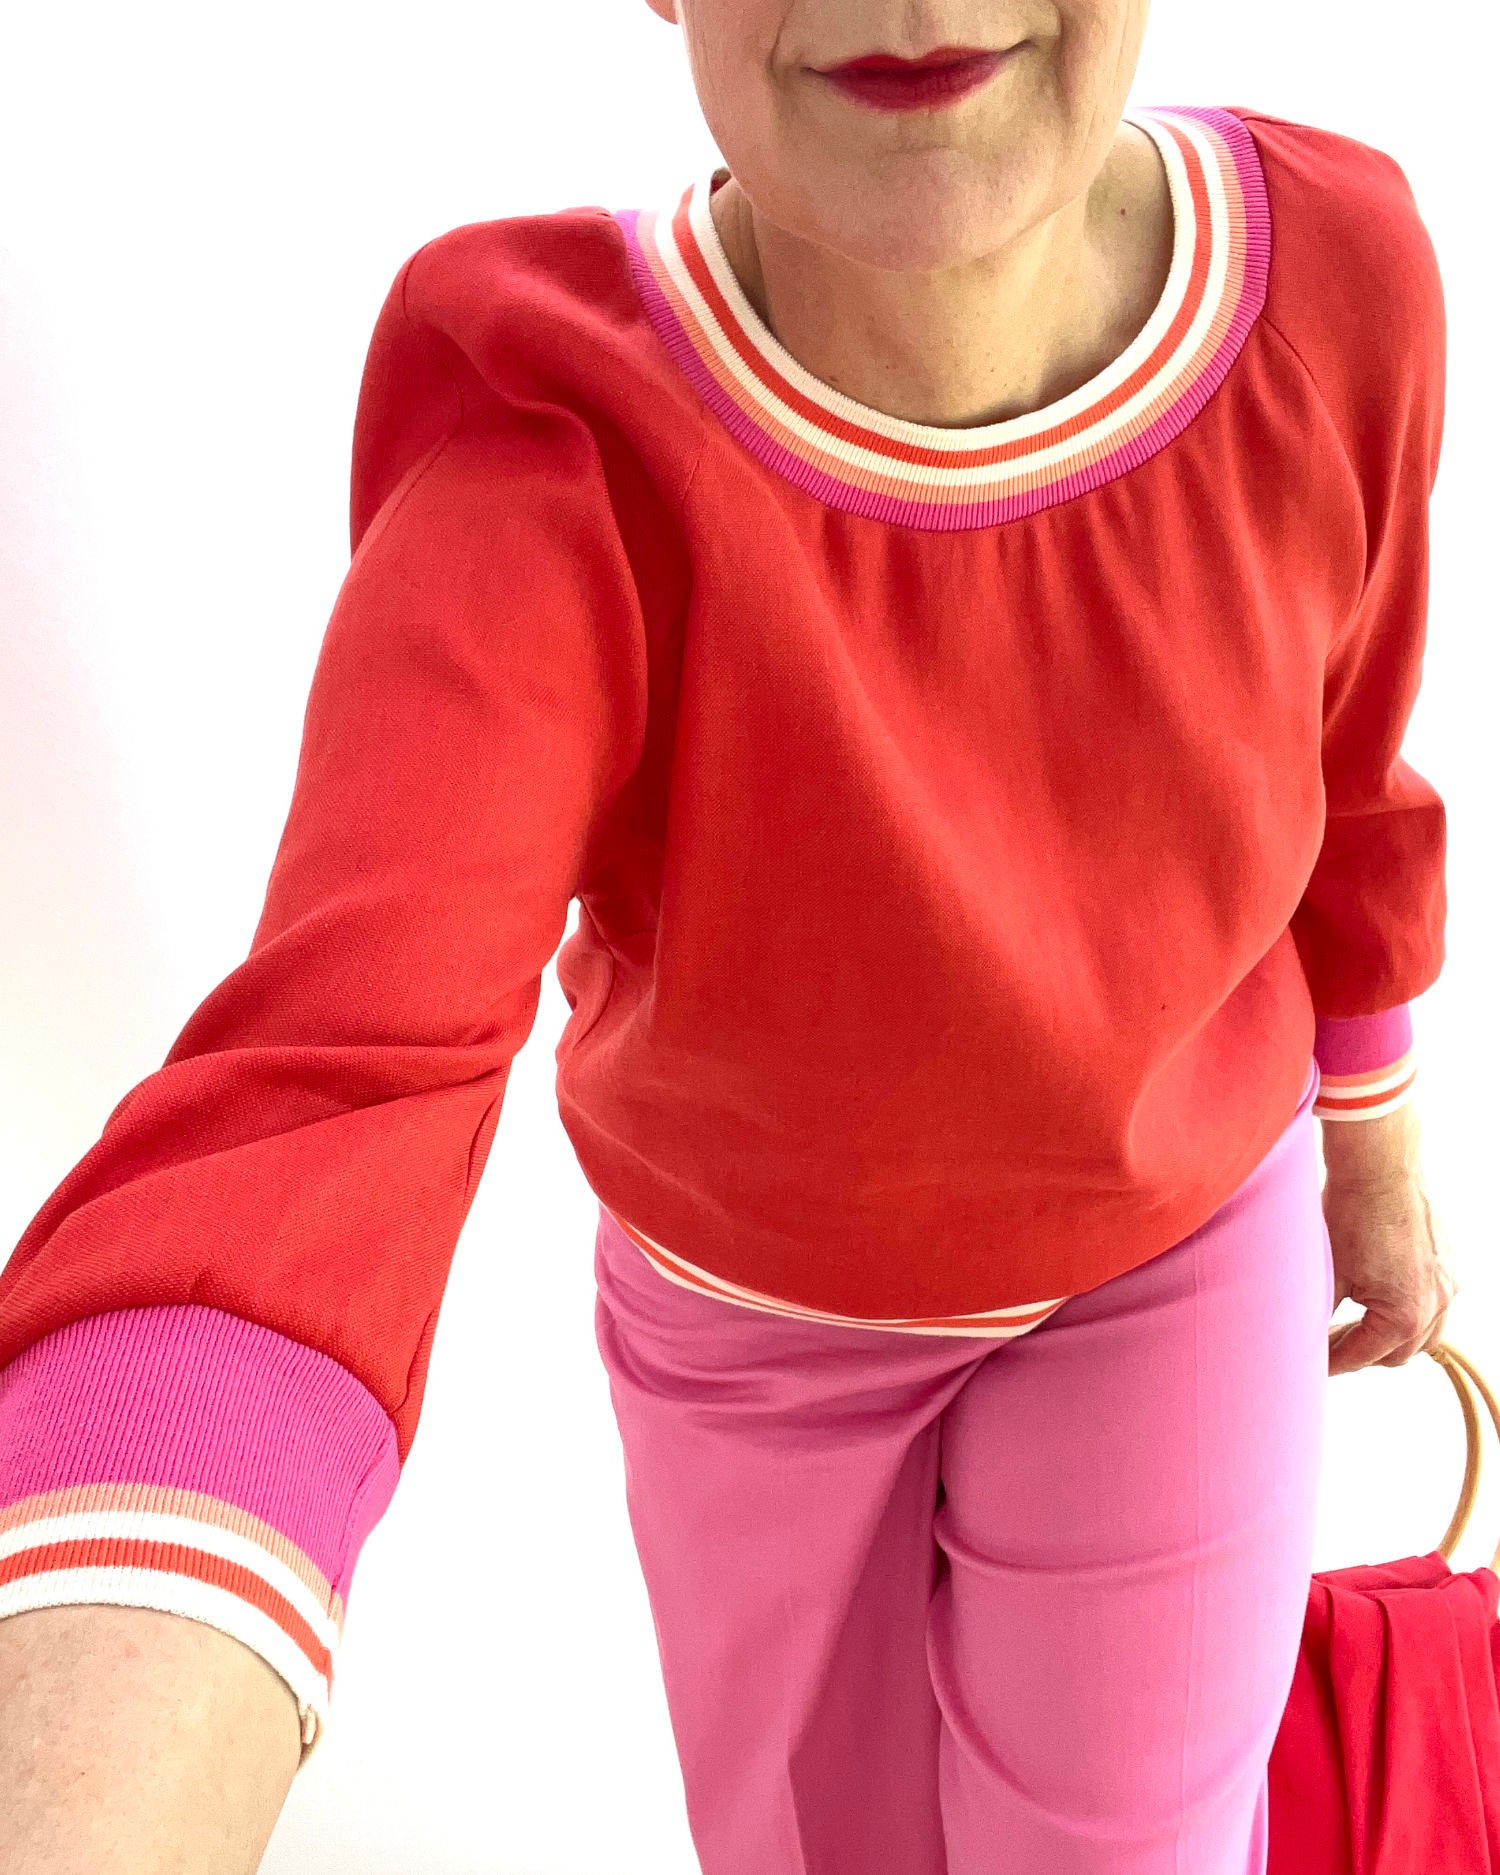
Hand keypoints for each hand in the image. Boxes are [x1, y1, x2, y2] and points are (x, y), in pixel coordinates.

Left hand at [1323, 1141, 1457, 1375]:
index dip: (1331, 1362)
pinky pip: (1432, 1304)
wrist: (1378, 1165)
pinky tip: (1377, 1298)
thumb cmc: (1350, 1213)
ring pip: (1421, 1333)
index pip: (1362, 1356)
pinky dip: (1407, 1311)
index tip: (1311, 1365)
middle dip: (1360, 1352)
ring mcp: (1447, 1283)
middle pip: (1396, 1353)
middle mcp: (1436, 1304)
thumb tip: (1306, 1338)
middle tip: (1326, 1344)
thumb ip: (1322, 1314)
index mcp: (1405, 1315)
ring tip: (1352, 1325)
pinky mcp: (1447, 1263)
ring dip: (1388, 1336)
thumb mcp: (1328, 1273)